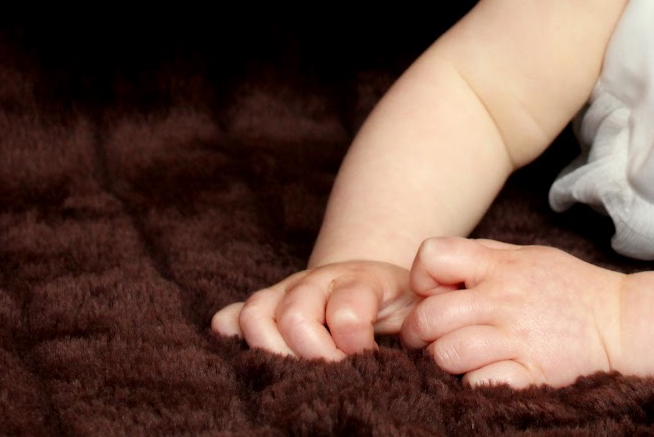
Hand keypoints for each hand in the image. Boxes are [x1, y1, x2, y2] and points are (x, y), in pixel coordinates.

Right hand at [211, 259, 414, 359]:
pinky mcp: (266, 306)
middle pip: (295, 315)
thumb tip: (421, 342)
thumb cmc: (402, 303)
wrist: (377, 282)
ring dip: (272, 350)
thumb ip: (423, 319)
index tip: (367, 360)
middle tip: (334, 373)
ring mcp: (287, 292)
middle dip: (313, 353)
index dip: (354, 340)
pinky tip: (244, 355)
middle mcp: (318, 282)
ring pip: (257, 314)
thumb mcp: (420, 305)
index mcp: (360, 279)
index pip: (348, 307)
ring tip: (298, 373)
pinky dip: (230, 334)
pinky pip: (232, 316)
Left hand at [400, 238, 624, 387]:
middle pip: (429, 315)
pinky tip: (488, 374)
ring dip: (443, 361)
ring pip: (447, 353)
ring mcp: (517, 338)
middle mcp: (503, 300)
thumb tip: (436, 268)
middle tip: (429, 339)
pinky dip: (475, 383)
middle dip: (417, 332)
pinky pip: (479, 383)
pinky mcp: (531, 373)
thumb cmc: (570, 288)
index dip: (423, 277)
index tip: (434, 293)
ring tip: (458, 360)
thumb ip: (484, 257)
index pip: (433, 257)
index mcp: (500, 266)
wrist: (622, 321)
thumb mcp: (528, 256)